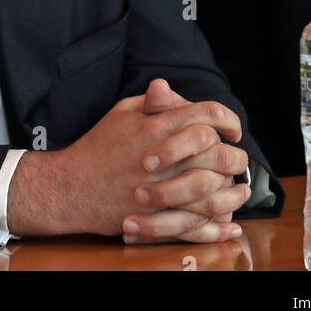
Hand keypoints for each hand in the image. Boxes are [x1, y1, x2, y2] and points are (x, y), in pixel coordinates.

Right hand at [8, 82, 248, 240]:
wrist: (72, 186)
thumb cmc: (98, 146)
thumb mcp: (121, 113)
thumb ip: (150, 101)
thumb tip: (167, 86)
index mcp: (156, 126)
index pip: (204, 114)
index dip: (226, 119)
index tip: (232, 129)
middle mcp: (163, 155)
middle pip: (216, 152)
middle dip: (234, 156)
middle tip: (238, 159)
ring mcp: (160, 188)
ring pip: (211, 190)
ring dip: (231, 192)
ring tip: (238, 191)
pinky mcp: (156, 216)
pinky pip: (197, 222)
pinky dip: (217, 224)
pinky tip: (229, 222)